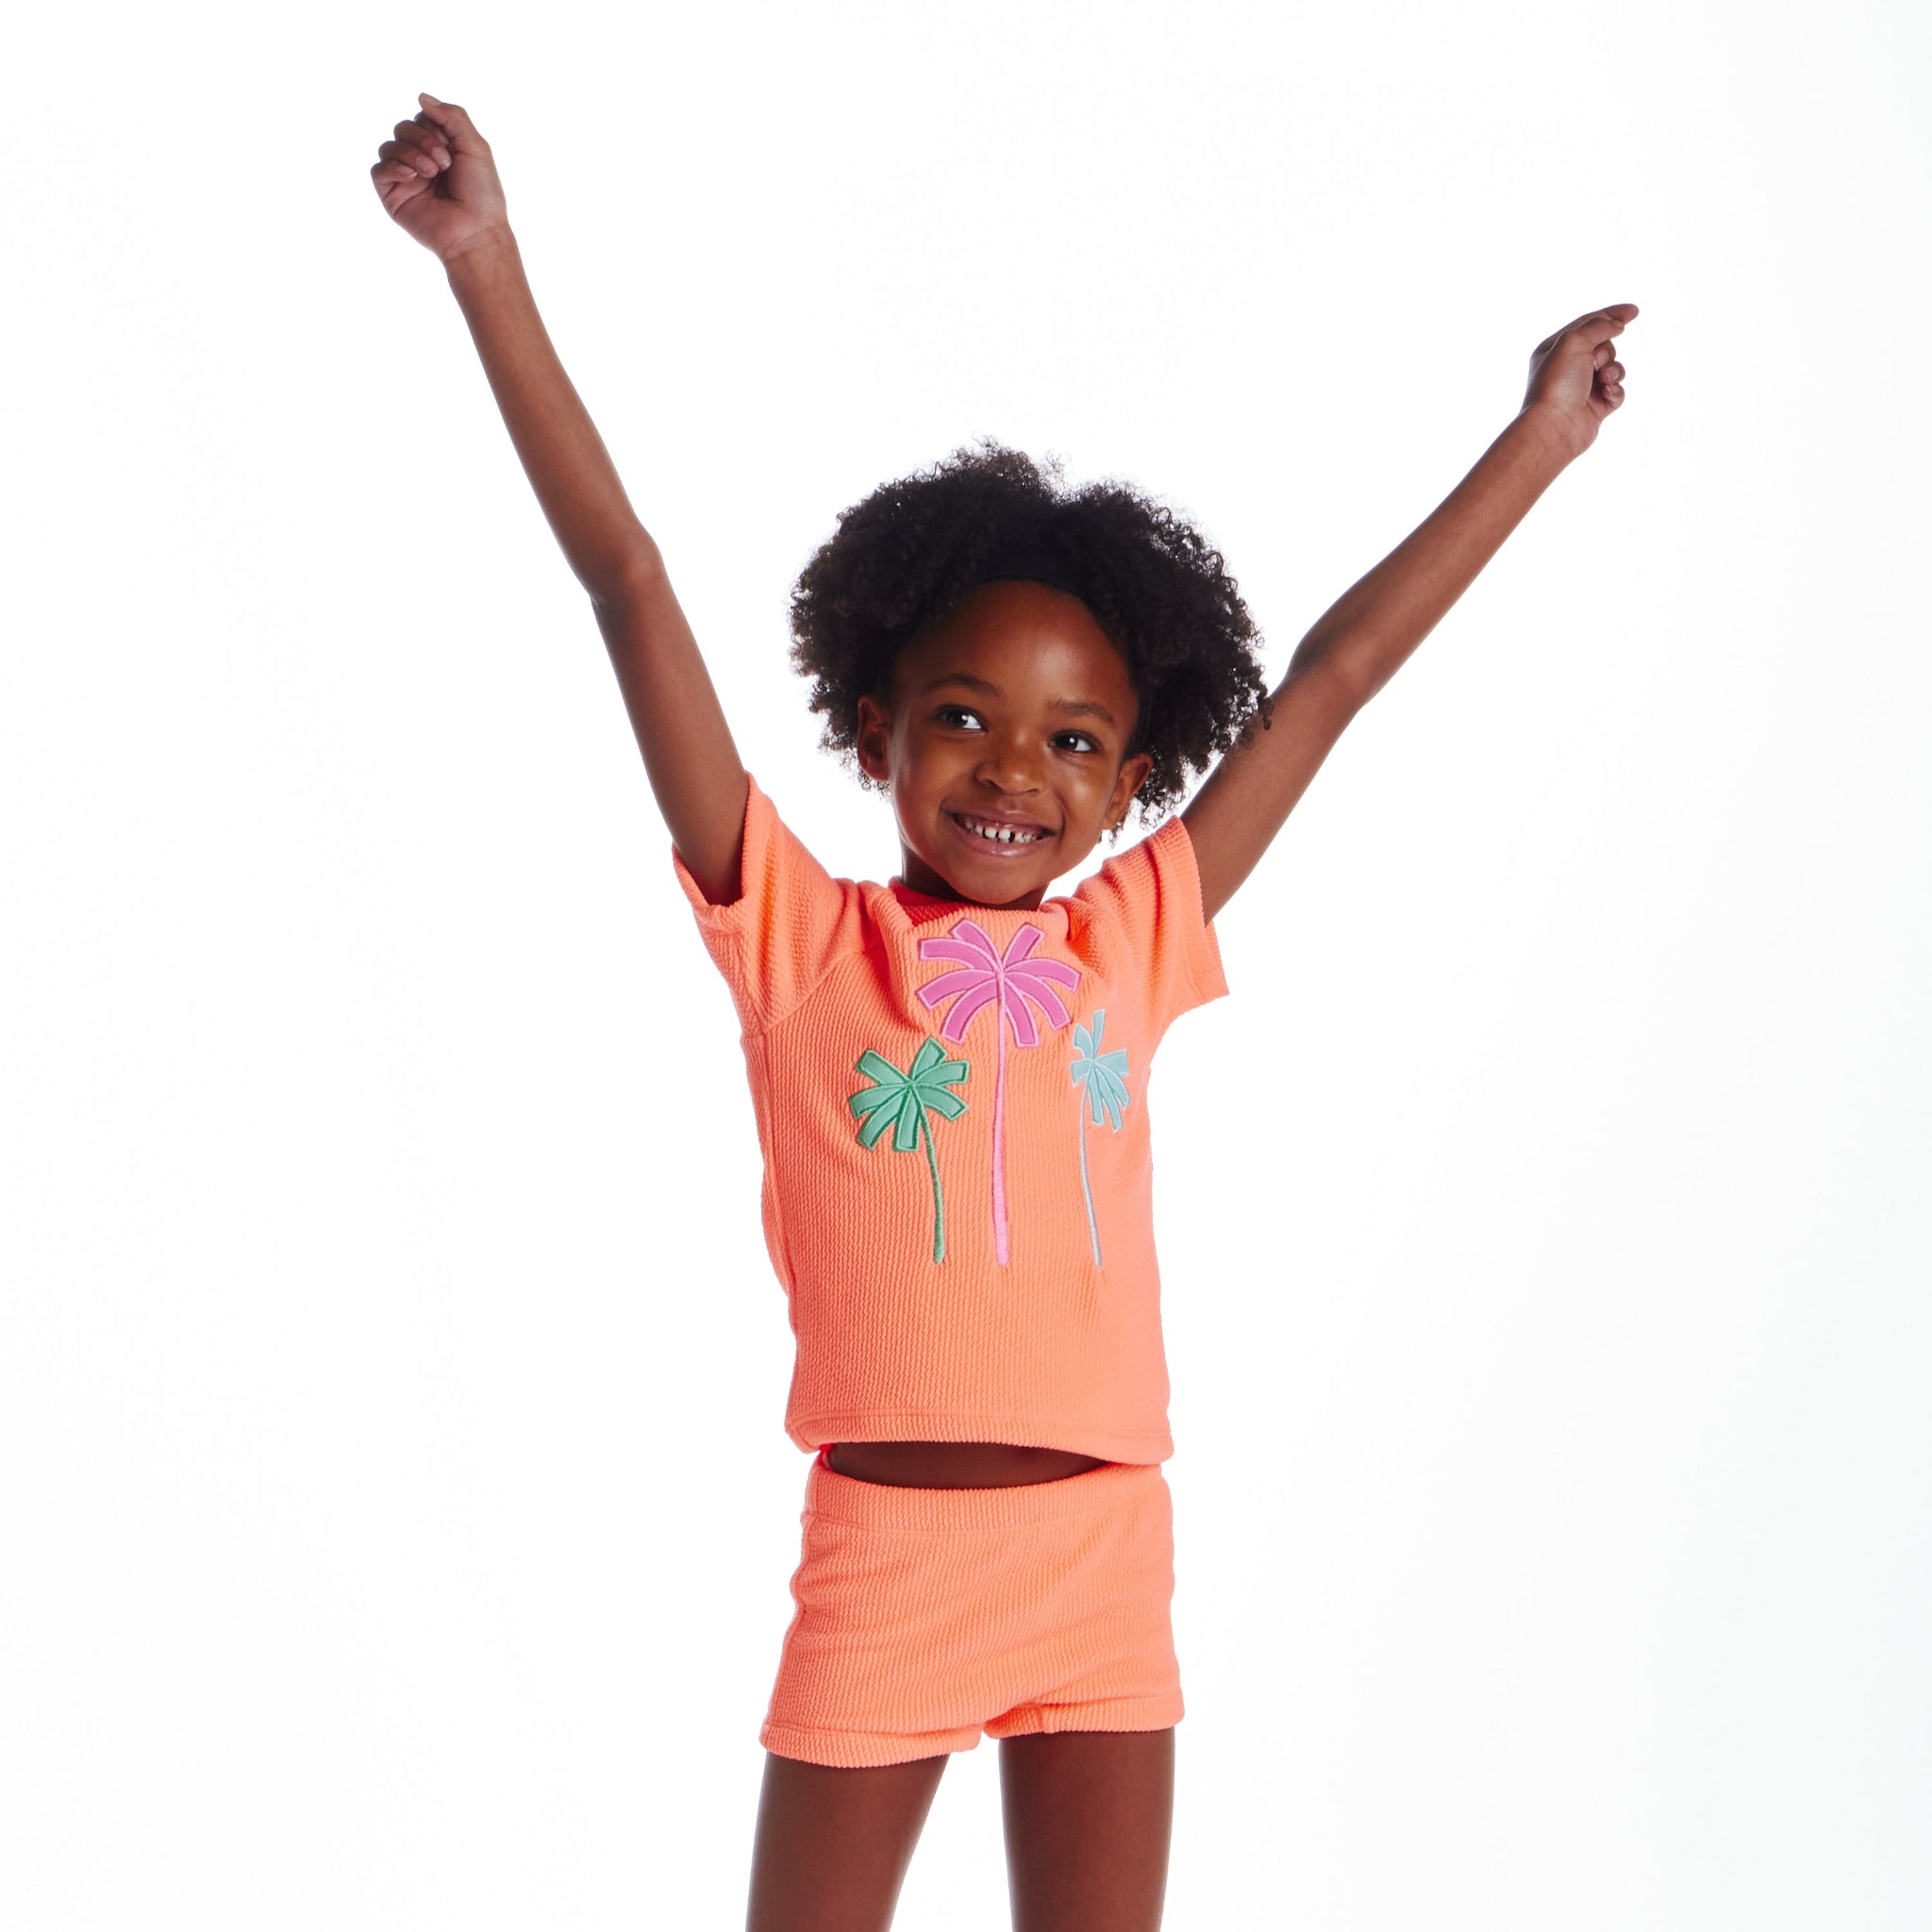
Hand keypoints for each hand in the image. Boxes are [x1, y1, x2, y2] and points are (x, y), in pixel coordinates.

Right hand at [370, 93, 510, 265]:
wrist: (475, 232)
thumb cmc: (481, 194)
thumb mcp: (475, 145)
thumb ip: (452, 116)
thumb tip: (421, 96)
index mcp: (440, 149)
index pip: (422, 118)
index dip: (434, 127)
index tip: (452, 148)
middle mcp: (421, 161)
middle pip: (403, 128)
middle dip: (423, 139)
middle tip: (444, 164)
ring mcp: (406, 179)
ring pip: (389, 146)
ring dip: (411, 153)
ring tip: (432, 173)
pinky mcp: (393, 196)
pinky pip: (378, 170)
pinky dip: (393, 167)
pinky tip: (412, 177)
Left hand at [1521, 303, 1637, 455]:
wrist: (1555, 427)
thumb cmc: (1557, 384)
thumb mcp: (1573, 341)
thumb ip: (1598, 326)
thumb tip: (1617, 324)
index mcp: (1555, 349)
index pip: (1588, 324)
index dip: (1611, 315)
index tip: (1634, 311)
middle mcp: (1568, 367)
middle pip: (1604, 345)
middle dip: (1606, 352)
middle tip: (1594, 364)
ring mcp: (1582, 388)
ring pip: (1613, 368)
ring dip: (1613, 371)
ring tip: (1602, 381)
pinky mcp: (1595, 407)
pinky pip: (1617, 391)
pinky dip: (1615, 391)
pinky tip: (1605, 396)